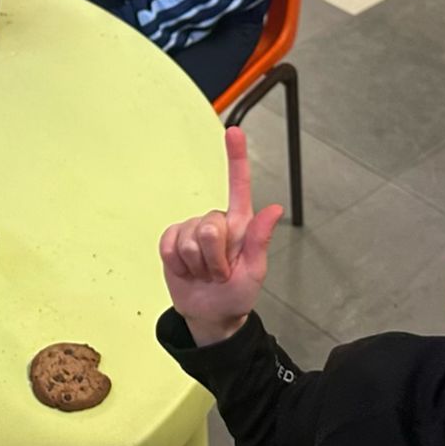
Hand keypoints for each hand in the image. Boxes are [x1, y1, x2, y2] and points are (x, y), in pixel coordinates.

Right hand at [158, 128, 285, 344]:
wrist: (209, 313)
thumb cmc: (237, 293)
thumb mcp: (255, 272)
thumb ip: (260, 240)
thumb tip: (275, 209)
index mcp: (240, 224)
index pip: (238, 186)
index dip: (236, 158)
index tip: (234, 132)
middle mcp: (216, 221)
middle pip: (209, 228)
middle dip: (214, 258)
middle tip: (219, 273)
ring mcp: (192, 229)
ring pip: (188, 240)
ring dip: (197, 265)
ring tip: (204, 274)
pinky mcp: (172, 239)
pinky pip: (168, 245)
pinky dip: (177, 264)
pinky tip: (186, 270)